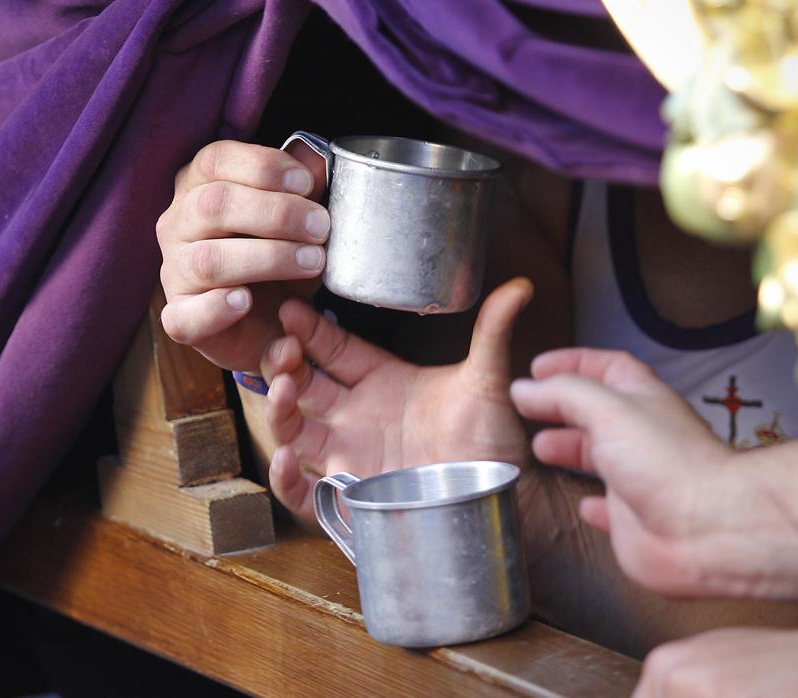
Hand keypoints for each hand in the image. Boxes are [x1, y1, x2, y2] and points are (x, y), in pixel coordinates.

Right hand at [156, 140, 327, 370]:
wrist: (271, 322)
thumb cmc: (279, 261)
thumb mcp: (298, 220)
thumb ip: (303, 188)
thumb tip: (316, 162)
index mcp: (200, 187)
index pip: (215, 160)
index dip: (262, 167)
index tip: (306, 184)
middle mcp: (179, 225)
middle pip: (213, 204)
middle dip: (276, 213)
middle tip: (320, 227)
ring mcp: (175, 272)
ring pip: (207, 259)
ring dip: (267, 258)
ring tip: (311, 261)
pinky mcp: (181, 318)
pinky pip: (185, 316)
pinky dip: (216, 308)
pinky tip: (246, 301)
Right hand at [261, 278, 533, 524]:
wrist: (505, 493)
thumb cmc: (493, 438)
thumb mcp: (487, 380)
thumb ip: (493, 331)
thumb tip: (519, 286)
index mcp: (381, 381)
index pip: (332, 349)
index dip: (308, 329)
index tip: (289, 309)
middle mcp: (357, 417)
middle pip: (303, 385)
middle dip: (283, 364)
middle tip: (280, 348)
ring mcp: (350, 456)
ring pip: (295, 431)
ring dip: (278, 410)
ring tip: (281, 390)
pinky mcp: (351, 498)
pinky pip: (304, 493)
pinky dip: (286, 479)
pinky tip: (285, 457)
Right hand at [510, 348, 754, 596]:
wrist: (705, 528)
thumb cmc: (665, 462)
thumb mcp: (606, 409)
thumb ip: (561, 394)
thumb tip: (523, 388)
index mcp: (642, 400)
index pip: (607, 368)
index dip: (573, 362)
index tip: (538, 367)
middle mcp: (642, 436)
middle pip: (598, 413)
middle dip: (563, 408)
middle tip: (530, 410)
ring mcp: (639, 479)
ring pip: (600, 458)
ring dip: (570, 451)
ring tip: (540, 449)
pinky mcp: (635, 521)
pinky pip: (610, 510)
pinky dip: (592, 504)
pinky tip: (581, 504)